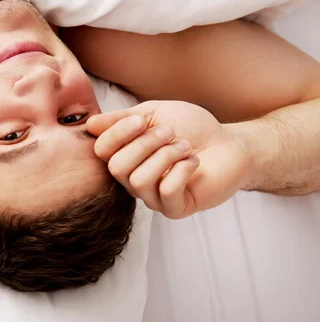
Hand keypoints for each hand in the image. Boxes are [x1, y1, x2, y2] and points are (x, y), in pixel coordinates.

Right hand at [88, 101, 252, 218]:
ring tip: (185, 146)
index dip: (118, 133)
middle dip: (145, 143)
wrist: (230, 144)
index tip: (142, 119)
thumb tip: (90, 124)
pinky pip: (166, 192)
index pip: (101, 151)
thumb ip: (122, 119)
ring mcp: (153, 197)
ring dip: (166, 155)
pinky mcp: (176, 209)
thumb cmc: (191, 127)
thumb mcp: (153, 113)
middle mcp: (133, 180)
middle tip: (169, 132)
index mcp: (125, 156)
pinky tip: (194, 161)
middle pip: (117, 167)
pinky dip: (182, 170)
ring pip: (139, 180)